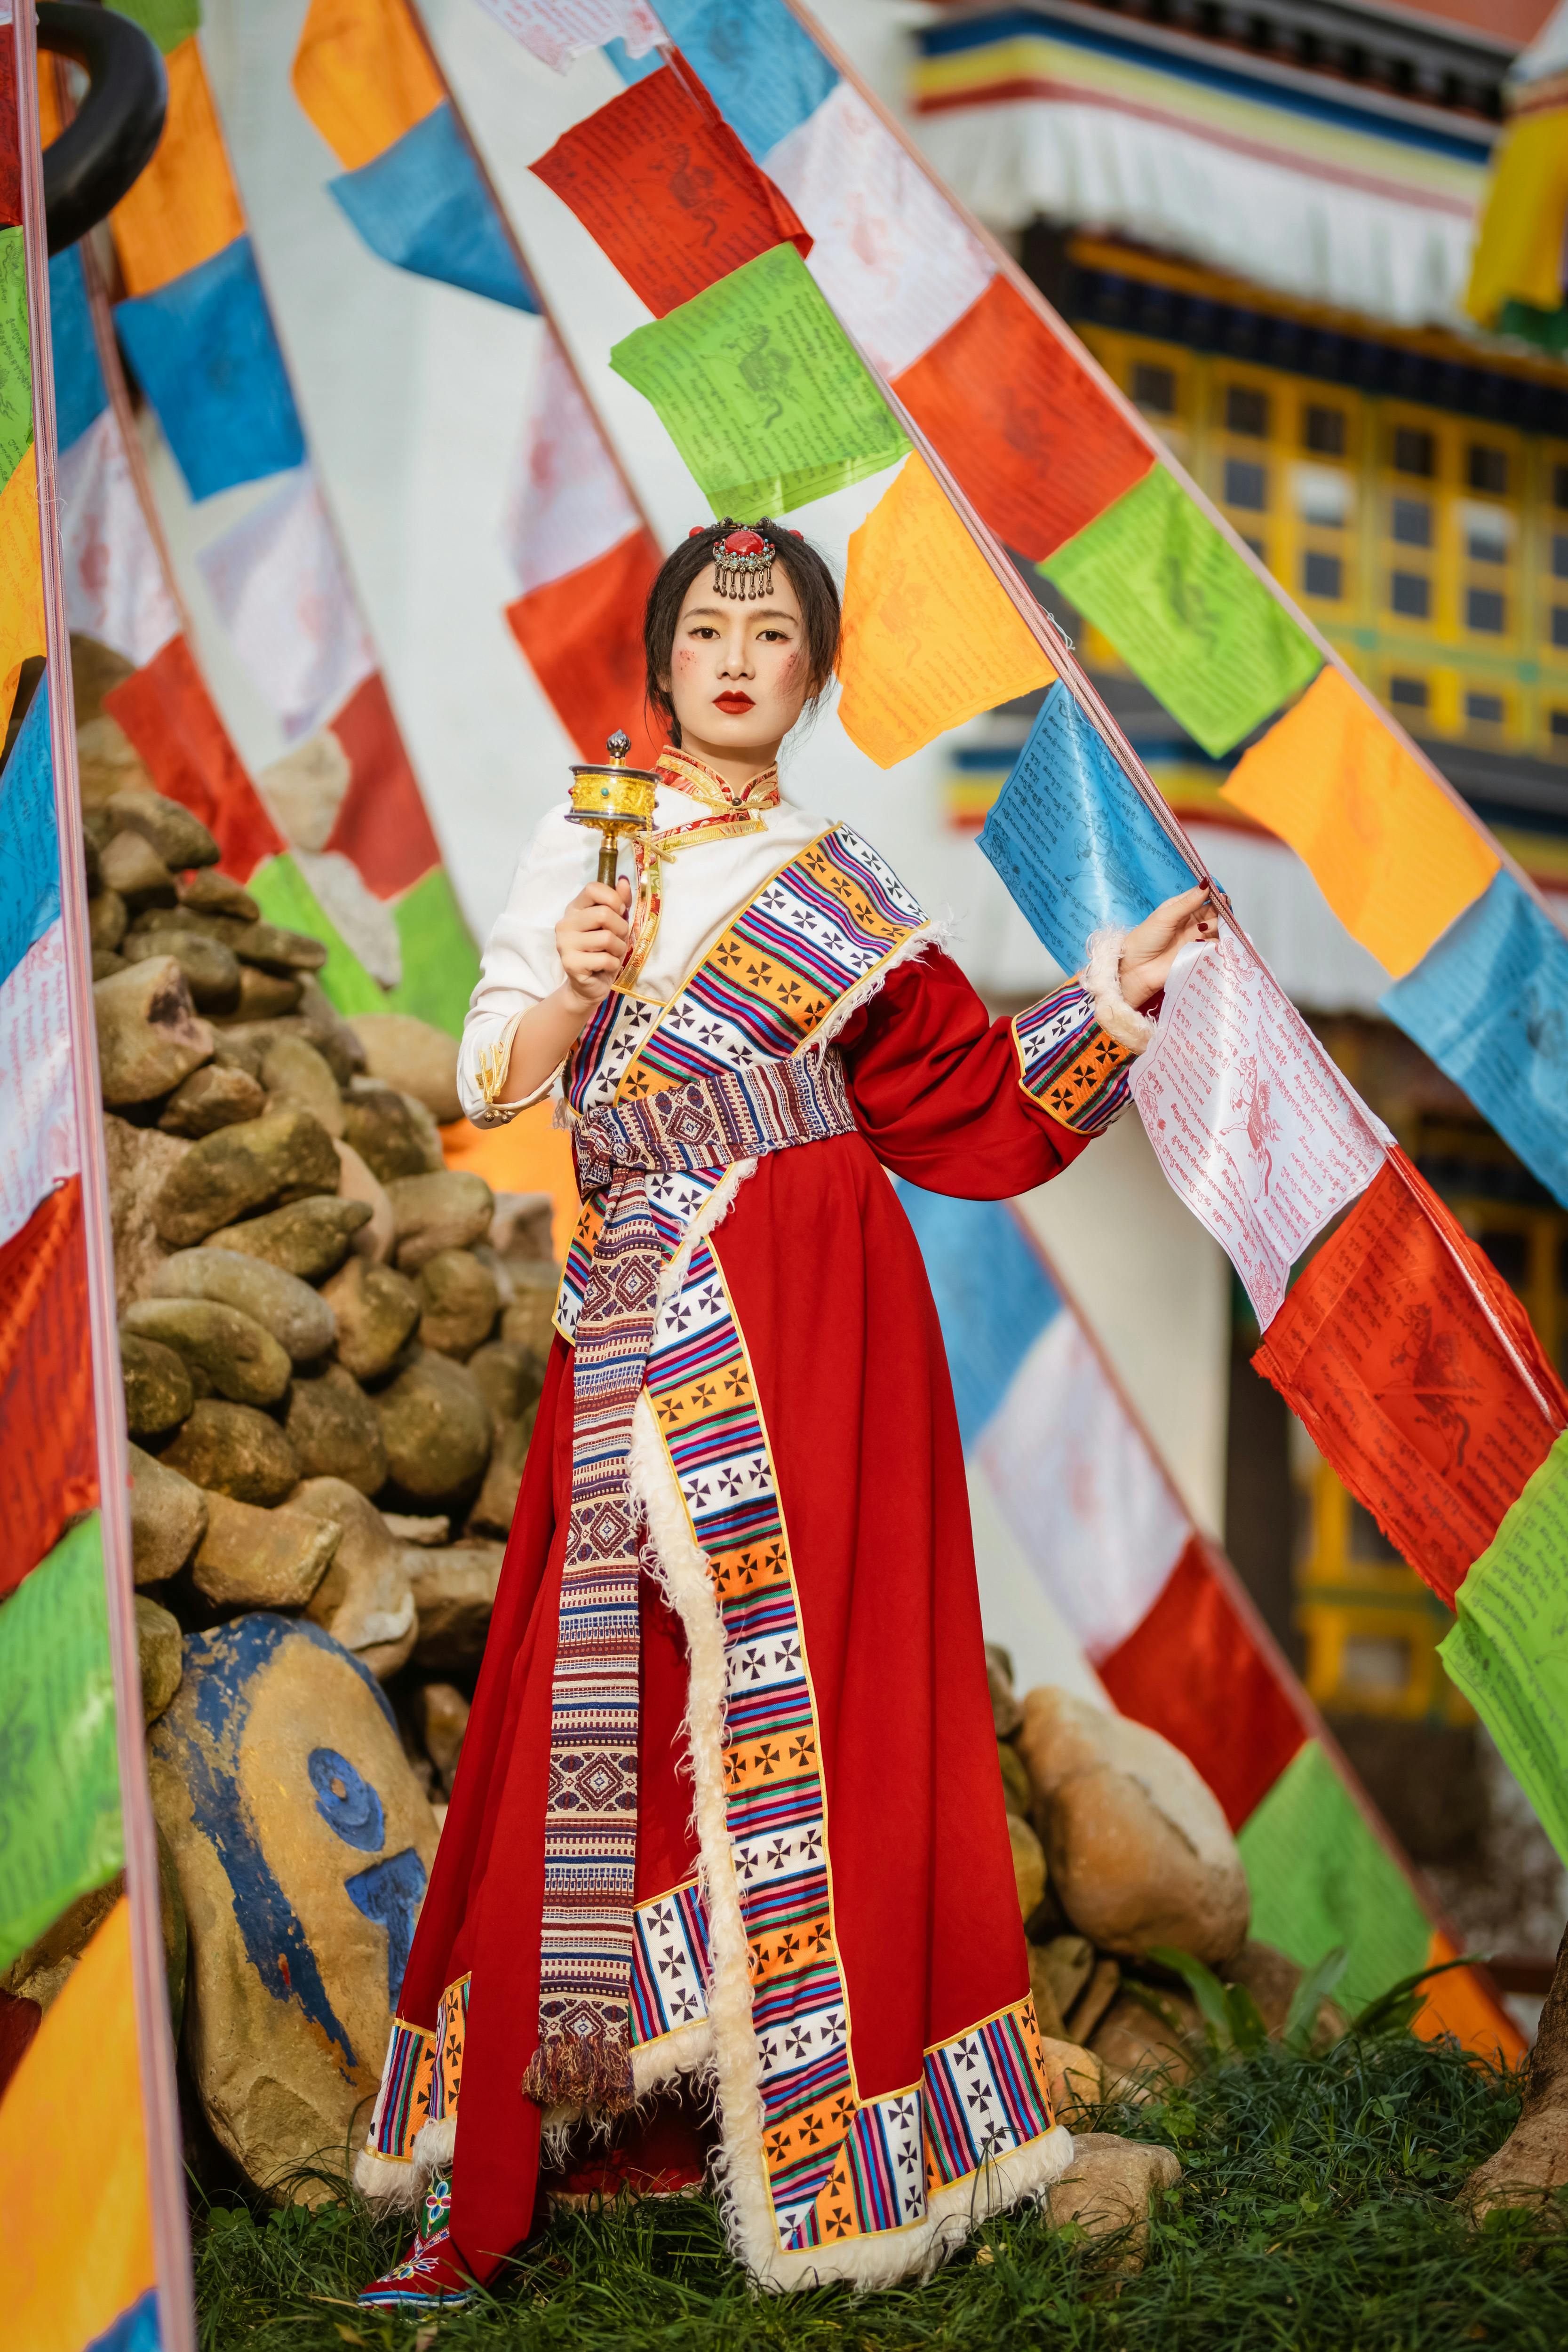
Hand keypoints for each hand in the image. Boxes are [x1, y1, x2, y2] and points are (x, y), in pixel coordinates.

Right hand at [556, 879, 630, 1006]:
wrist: (590, 985)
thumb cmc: (603, 951)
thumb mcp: (615, 925)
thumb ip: (619, 903)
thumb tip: (623, 880)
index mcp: (574, 909)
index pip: (593, 888)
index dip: (613, 899)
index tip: (619, 913)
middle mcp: (565, 923)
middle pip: (603, 913)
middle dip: (621, 928)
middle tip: (618, 939)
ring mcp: (565, 943)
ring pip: (607, 937)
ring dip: (619, 949)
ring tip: (612, 954)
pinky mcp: (570, 963)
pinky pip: (605, 958)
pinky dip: (613, 964)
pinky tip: (605, 966)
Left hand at [1118, 884, 1216, 1009]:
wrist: (1137, 970)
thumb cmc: (1145, 940)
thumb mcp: (1166, 916)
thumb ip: (1188, 903)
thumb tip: (1206, 884)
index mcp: (1179, 908)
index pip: (1201, 896)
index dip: (1212, 894)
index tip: (1221, 894)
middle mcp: (1190, 922)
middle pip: (1212, 911)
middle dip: (1220, 909)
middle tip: (1224, 909)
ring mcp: (1195, 938)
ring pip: (1216, 927)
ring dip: (1220, 925)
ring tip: (1215, 926)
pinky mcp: (1198, 954)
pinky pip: (1215, 946)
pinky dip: (1220, 942)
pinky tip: (1218, 940)